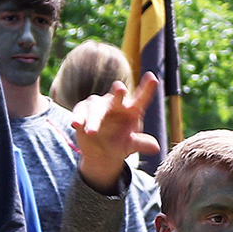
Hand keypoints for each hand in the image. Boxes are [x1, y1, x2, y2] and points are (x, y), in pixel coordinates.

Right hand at [70, 75, 160, 192]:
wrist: (100, 153)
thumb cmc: (119, 144)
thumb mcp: (130, 146)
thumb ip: (141, 144)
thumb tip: (156, 147)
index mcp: (131, 109)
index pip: (141, 98)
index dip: (147, 88)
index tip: (153, 78)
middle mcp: (115, 104)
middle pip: (117, 96)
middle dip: (118, 92)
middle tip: (120, 89)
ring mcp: (98, 106)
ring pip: (96, 109)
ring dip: (94, 120)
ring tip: (92, 132)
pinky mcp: (83, 111)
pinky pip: (80, 113)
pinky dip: (78, 118)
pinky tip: (76, 124)